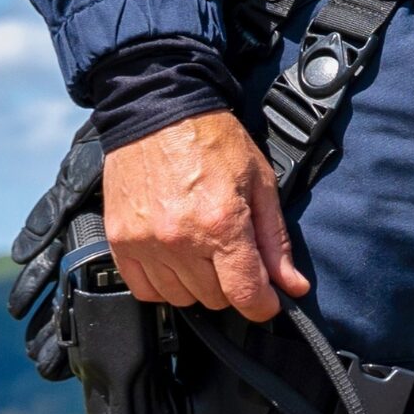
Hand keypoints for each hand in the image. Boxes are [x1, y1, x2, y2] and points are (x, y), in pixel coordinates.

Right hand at [102, 110, 309, 320]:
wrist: (156, 109)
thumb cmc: (211, 139)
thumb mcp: (260, 183)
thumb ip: (276, 241)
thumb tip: (292, 287)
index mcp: (220, 224)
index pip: (246, 296)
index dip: (263, 304)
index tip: (267, 298)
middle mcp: (180, 239)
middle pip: (215, 300)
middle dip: (231, 284)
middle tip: (231, 253)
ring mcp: (146, 243)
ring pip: (181, 298)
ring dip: (197, 284)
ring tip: (201, 248)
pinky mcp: (120, 241)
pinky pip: (145, 290)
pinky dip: (163, 283)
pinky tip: (174, 257)